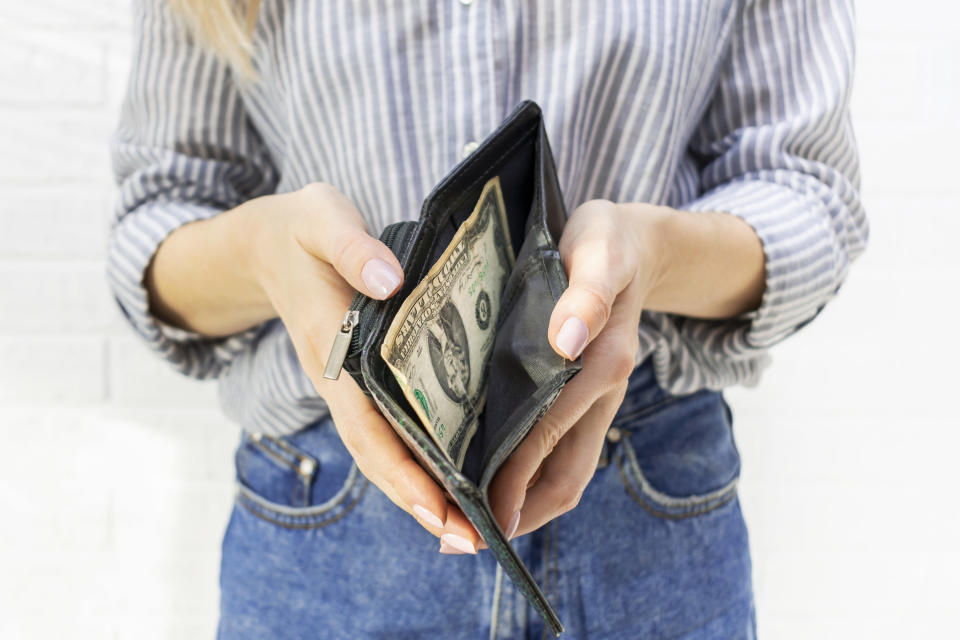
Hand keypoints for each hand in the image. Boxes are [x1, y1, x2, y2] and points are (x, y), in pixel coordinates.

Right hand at [249, 183, 481, 552]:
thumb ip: (352, 248)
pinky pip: (386, 430)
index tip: (442, 508)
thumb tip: (390, 283)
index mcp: (331, 345)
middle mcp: (338, 378)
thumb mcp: (321, 218)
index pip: (367, 420)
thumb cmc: (302, 230)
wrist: (268, 244)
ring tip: (468, 530)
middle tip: (472, 541)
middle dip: (420, 501)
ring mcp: (345, 385)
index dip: (403, 469)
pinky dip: (414, 462)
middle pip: (377, 453)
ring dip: (420, 493)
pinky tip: (449, 481)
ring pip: (381, 451)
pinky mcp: (358, 380)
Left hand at [487, 199, 669, 540]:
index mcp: (600, 366)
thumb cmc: (607, 244)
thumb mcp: (599, 252)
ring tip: (467, 522)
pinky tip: (490, 478)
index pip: (546, 439)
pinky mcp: (583, 395)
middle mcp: (599, 393)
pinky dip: (530, 475)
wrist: (637, 243)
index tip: (473, 517)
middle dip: (515, 514)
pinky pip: (560, 450)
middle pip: (563, 477)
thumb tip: (565, 342)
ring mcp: (593, 400)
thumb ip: (587, 294)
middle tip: (459, 539)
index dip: (511, 484)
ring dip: (522, 504)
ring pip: (563, 472)